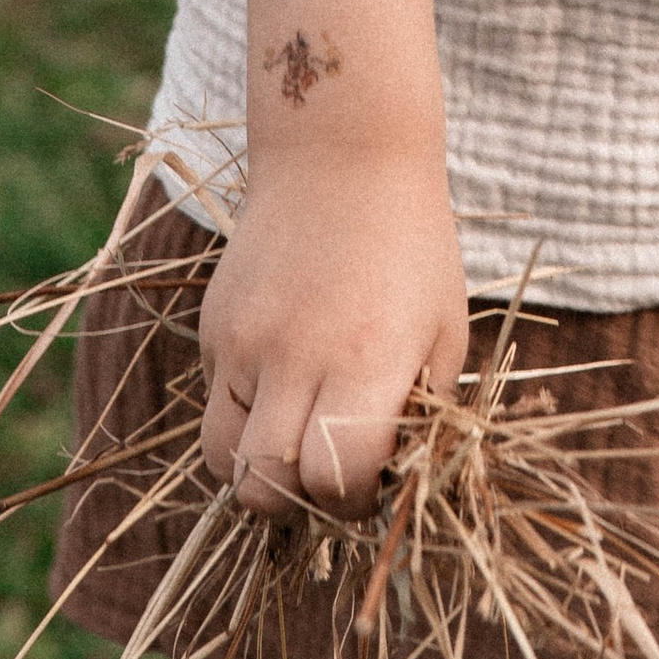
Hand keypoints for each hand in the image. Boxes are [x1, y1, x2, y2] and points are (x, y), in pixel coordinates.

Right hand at [197, 147, 467, 522]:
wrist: (340, 154)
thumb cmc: (412, 246)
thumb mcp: (444, 330)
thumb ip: (422, 415)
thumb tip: (395, 486)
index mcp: (365, 358)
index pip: (338, 480)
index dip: (358, 502)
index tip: (375, 479)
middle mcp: (294, 355)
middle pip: (265, 489)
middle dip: (299, 504)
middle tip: (330, 474)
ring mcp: (243, 342)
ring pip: (222, 460)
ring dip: (259, 471)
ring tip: (298, 440)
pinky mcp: (213, 329)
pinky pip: (215, 406)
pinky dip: (244, 417)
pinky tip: (282, 380)